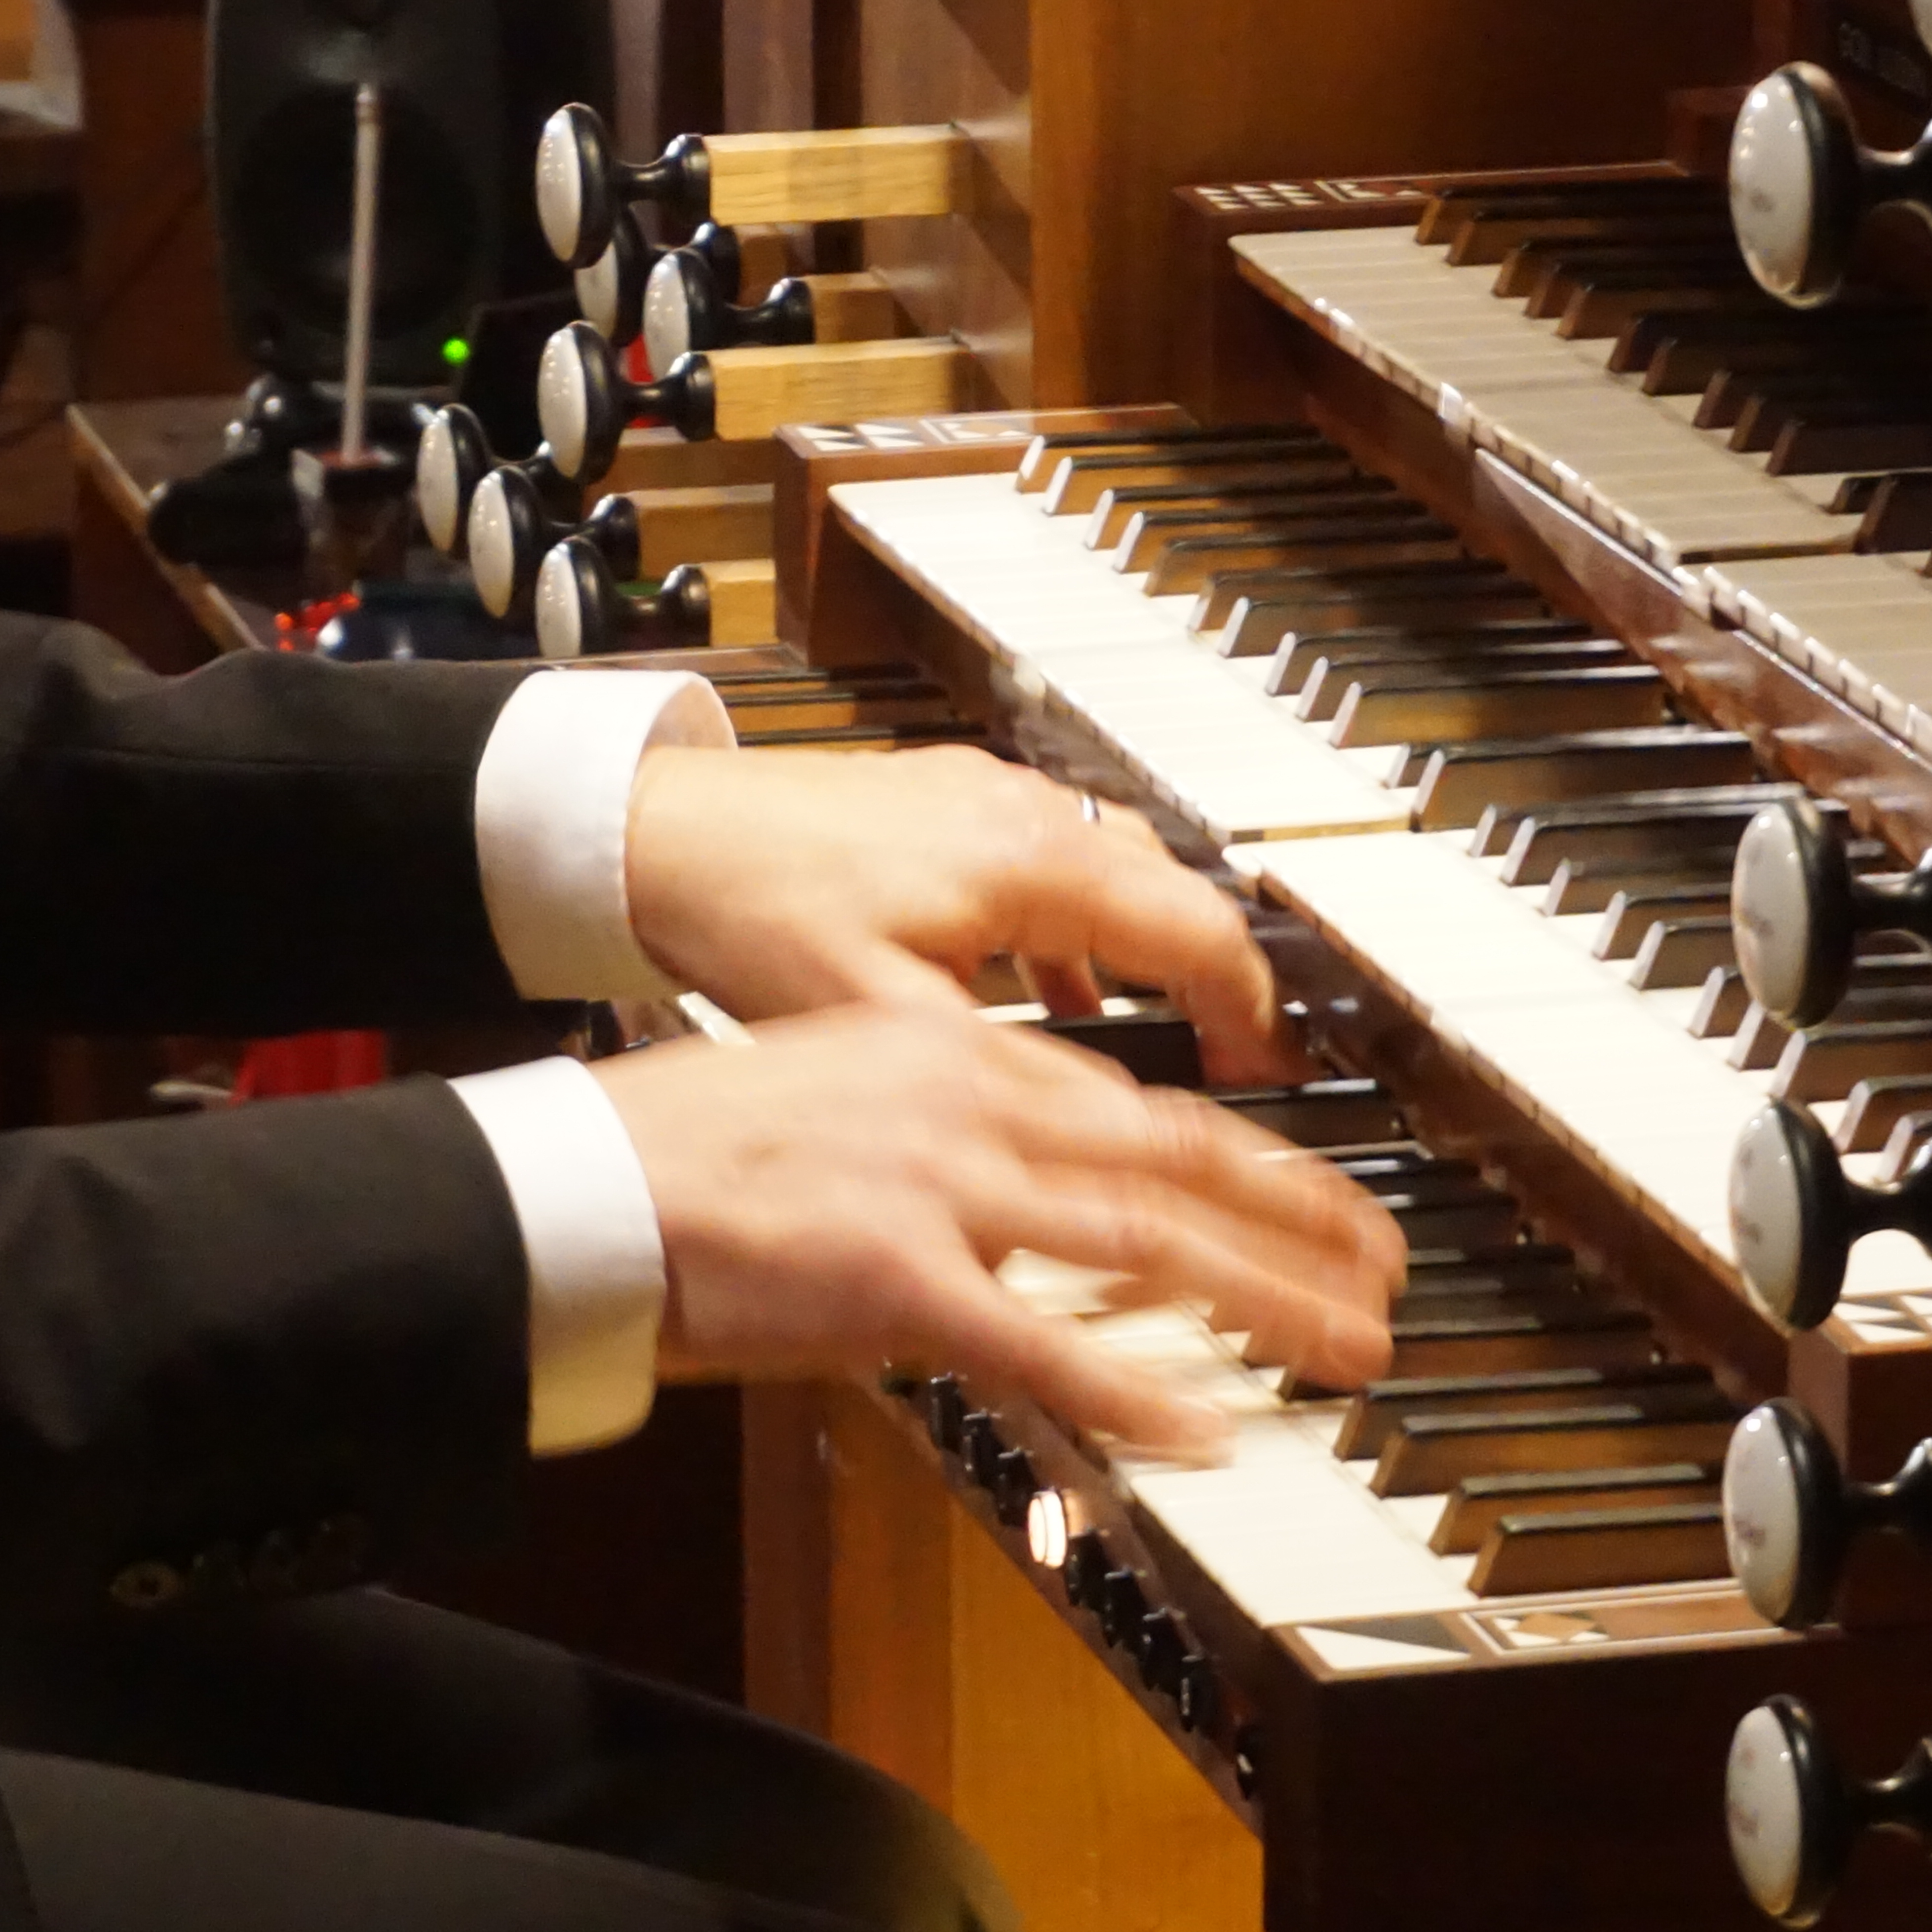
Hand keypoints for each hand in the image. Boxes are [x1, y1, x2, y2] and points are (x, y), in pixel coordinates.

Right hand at [592, 1005, 1402, 1457]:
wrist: (579, 1180)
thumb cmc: (686, 1146)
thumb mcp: (837, 1090)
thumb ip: (946, 1130)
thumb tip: (1024, 1188)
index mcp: (949, 1050)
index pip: (1132, 1105)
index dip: (1237, 1156)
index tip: (1304, 1192)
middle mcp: (964, 1101)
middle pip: (1172, 1159)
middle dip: (1295, 1216)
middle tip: (1380, 1264)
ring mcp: (937, 1187)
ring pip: (1142, 1242)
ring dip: (1258, 1298)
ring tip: (1342, 1343)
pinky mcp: (895, 1277)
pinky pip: (1041, 1341)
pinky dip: (1131, 1387)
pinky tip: (1201, 1425)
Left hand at [623, 745, 1307, 1087]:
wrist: (662, 830)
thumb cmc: (755, 907)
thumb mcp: (888, 1017)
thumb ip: (1001, 1067)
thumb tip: (1085, 1133)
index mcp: (1036, 864)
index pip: (1199, 931)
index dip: (1249, 1011)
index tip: (1269, 1069)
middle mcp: (1031, 815)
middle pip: (1178, 893)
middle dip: (1218, 981)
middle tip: (1237, 1058)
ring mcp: (993, 798)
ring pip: (1121, 871)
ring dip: (1149, 950)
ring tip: (1159, 1032)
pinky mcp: (953, 803)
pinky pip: (1059, 862)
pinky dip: (1081, 928)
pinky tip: (1055, 989)